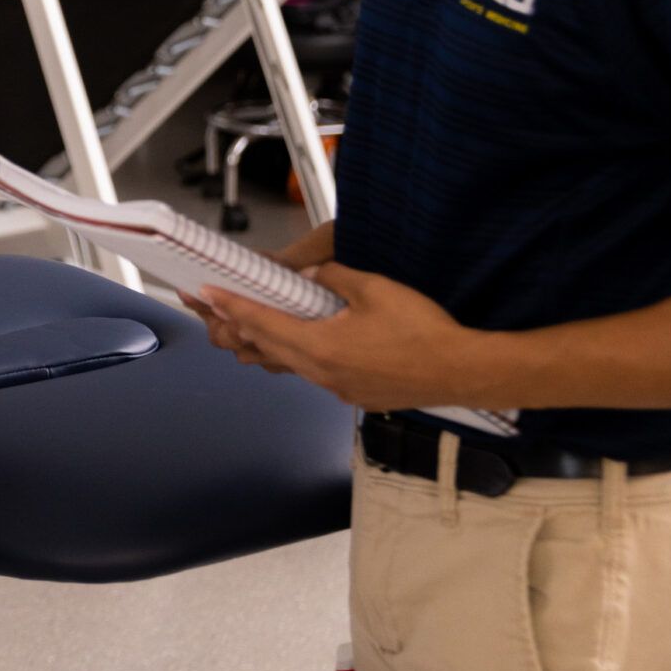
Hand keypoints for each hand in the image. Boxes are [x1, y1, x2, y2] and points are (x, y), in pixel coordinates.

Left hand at [196, 262, 494, 411]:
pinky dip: (296, 356)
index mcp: (320, 346)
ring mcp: (337, 387)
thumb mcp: (374, 289)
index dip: (231, 306)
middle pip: (267, 347)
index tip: (207, 295)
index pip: (262, 322)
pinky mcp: (355, 394)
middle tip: (214, 308)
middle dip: (237, 325)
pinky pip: (313, 373)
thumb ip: (334, 278)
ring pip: (289, 363)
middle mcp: (321, 372)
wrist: (462, 372)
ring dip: (266, 343)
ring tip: (247, 325)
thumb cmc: (423, 331)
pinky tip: (300, 344)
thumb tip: (310, 275)